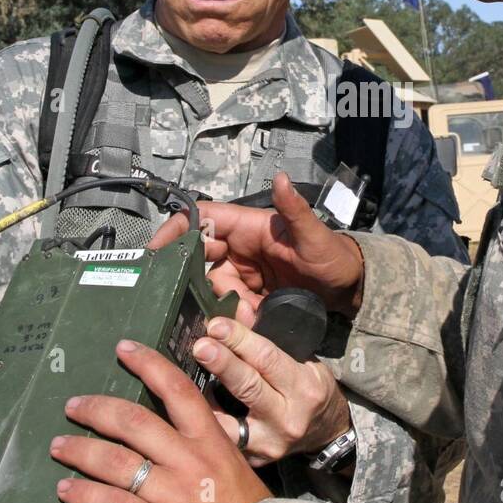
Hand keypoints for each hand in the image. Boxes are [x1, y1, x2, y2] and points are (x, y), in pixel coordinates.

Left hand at [52, 339, 271, 502]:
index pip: (178, 390)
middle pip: (134, 422)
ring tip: (60, 446)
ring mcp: (171, 495)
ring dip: (81, 451)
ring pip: (114, 462)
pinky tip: (68, 489)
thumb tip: (169, 429)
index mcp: (211, 441)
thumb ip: (204, 444)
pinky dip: (84, 494)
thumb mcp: (232, 464)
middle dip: (97, 409)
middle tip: (75, 406)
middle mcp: (188, 462)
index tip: (125, 349)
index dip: (149, 364)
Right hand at [150, 172, 364, 316]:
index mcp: (248, 226)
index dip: (176, 229)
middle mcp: (239, 247)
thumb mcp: (314, 234)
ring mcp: (241, 273)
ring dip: (215, 304)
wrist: (347, 288)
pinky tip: (242, 324)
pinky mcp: (247, 296)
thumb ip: (296, 209)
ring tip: (233, 314)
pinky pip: (227, 307)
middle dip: (189, 278)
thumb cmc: (332, 254)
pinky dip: (229, 317)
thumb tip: (282, 178)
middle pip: (198, 258)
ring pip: (210, 287)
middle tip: (187, 297)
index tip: (155, 249)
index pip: (202, 219)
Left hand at [195, 316, 350, 466]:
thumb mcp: (300, 358)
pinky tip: (185, 407)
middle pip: (248, 387)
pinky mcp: (252, 460)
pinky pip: (221, 440)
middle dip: (222, 363)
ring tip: (179, 381)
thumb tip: (236, 306)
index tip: (216, 324)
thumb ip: (266, 334)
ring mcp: (268, 444)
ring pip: (228, 422)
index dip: (240, 339)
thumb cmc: (309, 388)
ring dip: (201, 400)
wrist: (324, 433)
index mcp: (304, 387)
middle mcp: (288, 418)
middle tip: (200, 345)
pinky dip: (202, 422)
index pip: (268, 358)